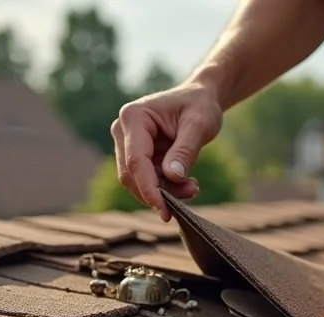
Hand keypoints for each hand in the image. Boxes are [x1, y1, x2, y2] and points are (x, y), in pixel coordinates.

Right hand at [110, 82, 222, 220]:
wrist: (200, 99)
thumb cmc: (200, 105)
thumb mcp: (199, 124)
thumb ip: (185, 150)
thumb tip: (172, 177)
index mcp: (134, 117)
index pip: (136, 160)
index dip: (148, 188)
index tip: (164, 210)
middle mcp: (123, 130)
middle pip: (131, 174)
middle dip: (157, 192)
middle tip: (190, 194)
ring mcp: (127, 144)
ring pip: (137, 181)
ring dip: (164, 192)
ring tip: (193, 187)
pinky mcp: (137, 155)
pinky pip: (147, 179)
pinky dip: (165, 187)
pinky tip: (187, 184)